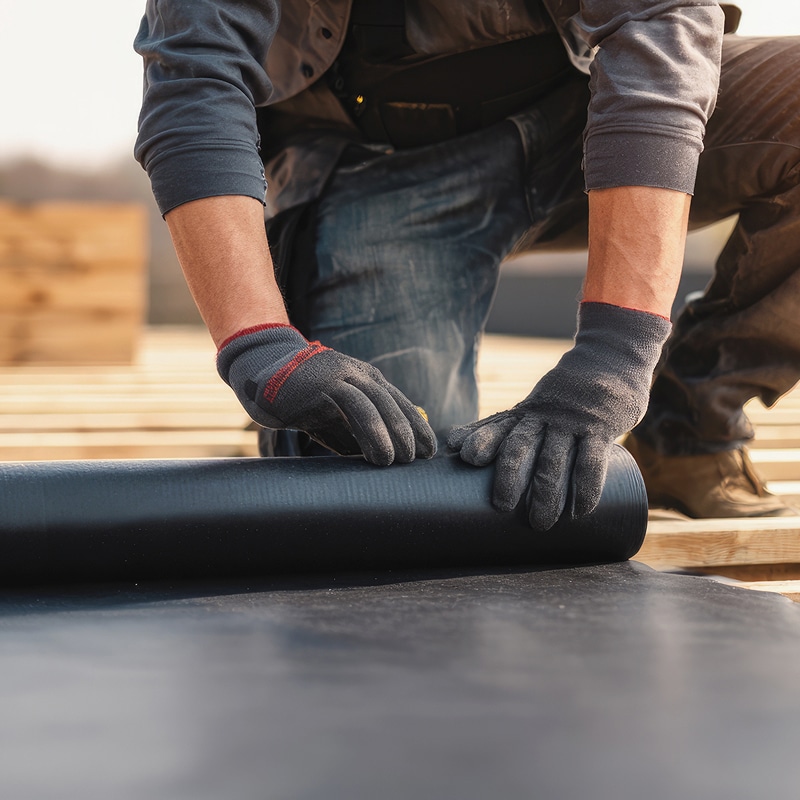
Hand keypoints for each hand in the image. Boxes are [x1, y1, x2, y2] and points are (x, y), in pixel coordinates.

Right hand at [217, 323, 436, 464]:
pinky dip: (370, 431)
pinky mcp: (322, 385)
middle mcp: (357, 374)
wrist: (261, 371)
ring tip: (397, 461)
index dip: (416, 426)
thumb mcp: (333, 417)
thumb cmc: (300, 399)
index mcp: (365, 379)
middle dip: (410, 432)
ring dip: (391, 434)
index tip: (429, 450)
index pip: (398, 403)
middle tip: (420, 460)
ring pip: (376, 404)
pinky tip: (376, 453)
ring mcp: (340, 376)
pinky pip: (354, 407)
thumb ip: (354, 432)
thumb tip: (378, 459)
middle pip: (393, 403)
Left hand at [448, 303, 669, 529]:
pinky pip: (592, 460)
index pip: (500, 425)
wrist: (610, 360)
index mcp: (526, 413)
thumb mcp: (531, 406)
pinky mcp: (601, 429)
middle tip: (501, 505)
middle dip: (509, 475)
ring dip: (546, 492)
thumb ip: (499, 425)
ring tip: (540, 523)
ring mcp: (572, 422)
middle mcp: (545, 417)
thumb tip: (451, 444)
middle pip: (521, 445)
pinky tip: (581, 511)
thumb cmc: (563, 395)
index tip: (466, 456)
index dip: (483, 439)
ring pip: (555, 459)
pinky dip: (586, 487)